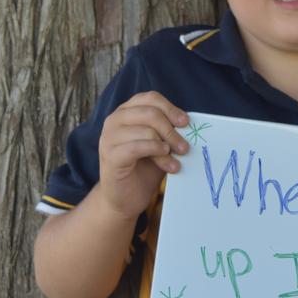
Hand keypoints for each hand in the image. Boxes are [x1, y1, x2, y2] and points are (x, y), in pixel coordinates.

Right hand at [95, 91, 189, 218]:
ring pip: (146, 130)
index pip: (150, 98)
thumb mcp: (159, 145)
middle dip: (172, 130)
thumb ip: (167, 131)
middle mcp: (114, 120)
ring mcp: (109, 137)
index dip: (171, 108)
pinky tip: (168, 164)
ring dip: (167, 146)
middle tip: (185, 147)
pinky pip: (138, 147)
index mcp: (126, 112)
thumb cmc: (143, 169)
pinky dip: (157, 153)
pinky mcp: (111, 155)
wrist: (124, 199)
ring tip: (176, 161)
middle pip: (150, 112)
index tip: (186, 123)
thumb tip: (188, 122)